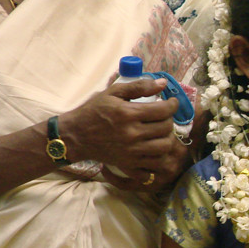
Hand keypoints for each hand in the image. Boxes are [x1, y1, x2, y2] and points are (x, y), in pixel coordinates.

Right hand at [60, 78, 187, 189]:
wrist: (75, 136)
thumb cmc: (94, 111)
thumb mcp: (112, 93)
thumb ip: (138, 87)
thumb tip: (163, 83)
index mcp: (128, 114)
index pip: (163, 110)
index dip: (173, 105)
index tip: (172, 102)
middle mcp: (131, 134)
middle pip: (166, 128)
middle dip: (169, 119)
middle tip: (164, 116)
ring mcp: (131, 151)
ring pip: (164, 147)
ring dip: (167, 138)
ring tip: (161, 132)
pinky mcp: (128, 164)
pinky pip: (153, 165)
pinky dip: (158, 157)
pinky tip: (154, 148)